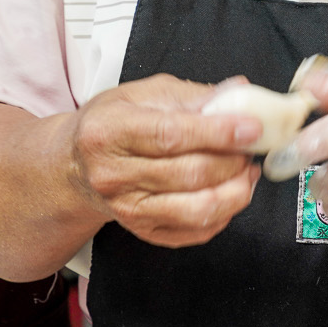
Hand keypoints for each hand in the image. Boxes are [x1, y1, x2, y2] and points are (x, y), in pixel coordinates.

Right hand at [68, 74, 263, 247]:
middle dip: (233, 161)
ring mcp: (126, 208)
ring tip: (246, 172)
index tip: (251, 128)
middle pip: (189, 174)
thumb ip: (192, 95)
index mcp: (109, 132)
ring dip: (235, 191)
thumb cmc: (112, 124)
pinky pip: (194, 232)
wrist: (77, 165)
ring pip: (196, 209)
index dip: (217, 133)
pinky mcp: (141, 231)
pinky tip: (229, 193)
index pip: (170, 135)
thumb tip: (238, 94)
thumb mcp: (142, 94)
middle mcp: (112, 175)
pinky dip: (223, 214)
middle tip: (249, 148)